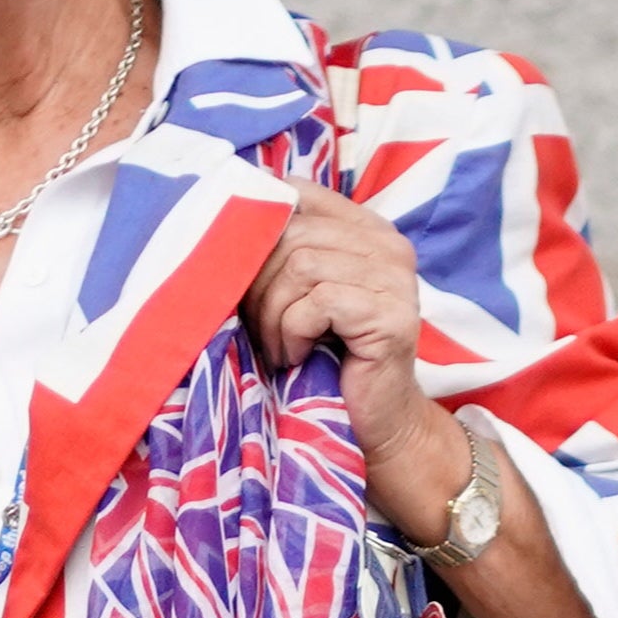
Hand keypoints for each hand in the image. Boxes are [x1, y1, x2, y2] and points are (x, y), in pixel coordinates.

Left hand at [243, 184, 475, 540]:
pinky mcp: (391, 314)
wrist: (375, 425)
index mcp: (367, 229)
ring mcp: (395, 278)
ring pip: (300, 266)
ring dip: (273, 315)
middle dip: (260, 283)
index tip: (238, 263)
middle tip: (258, 326)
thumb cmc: (325, 359)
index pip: (301, 192)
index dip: (259, 222)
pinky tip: (297, 356)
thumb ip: (280, 252)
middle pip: (293, 232)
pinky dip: (291, 333)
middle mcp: (388, 244)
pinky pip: (316, 303)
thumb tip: (221, 216)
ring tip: (278, 347)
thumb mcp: (297, 295)